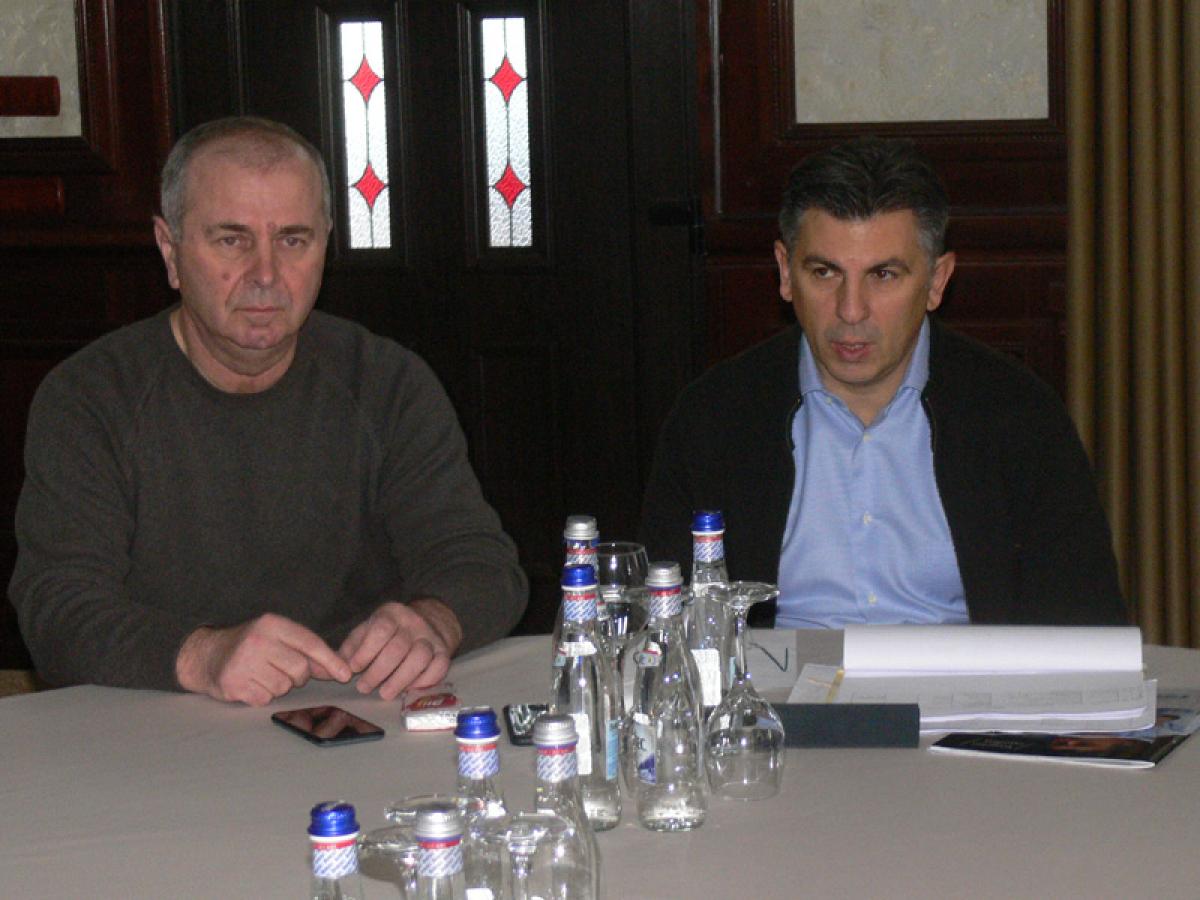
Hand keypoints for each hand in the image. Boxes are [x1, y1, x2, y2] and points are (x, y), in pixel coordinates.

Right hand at [176, 614, 351, 705]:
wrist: (207, 655)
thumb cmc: (251, 646)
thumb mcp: (278, 637)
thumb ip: (306, 650)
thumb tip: (339, 669)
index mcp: (272, 624)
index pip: (310, 643)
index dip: (330, 660)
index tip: (345, 674)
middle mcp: (258, 640)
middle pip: (299, 669)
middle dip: (297, 676)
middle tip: (280, 669)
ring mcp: (244, 663)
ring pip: (283, 687)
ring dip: (278, 686)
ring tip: (262, 674)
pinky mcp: (234, 684)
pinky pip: (266, 699)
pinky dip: (263, 696)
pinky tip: (251, 684)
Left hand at [338, 598, 461, 700]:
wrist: (428, 621)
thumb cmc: (389, 632)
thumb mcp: (366, 632)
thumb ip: (349, 649)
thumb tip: (328, 669)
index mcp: (391, 614)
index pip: (380, 630)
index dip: (366, 651)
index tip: (353, 669)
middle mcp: (413, 623)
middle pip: (398, 647)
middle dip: (379, 672)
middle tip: (364, 688)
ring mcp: (431, 637)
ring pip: (419, 658)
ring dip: (400, 679)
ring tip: (385, 693)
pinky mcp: (444, 651)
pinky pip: (438, 667)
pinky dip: (424, 681)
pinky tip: (408, 689)